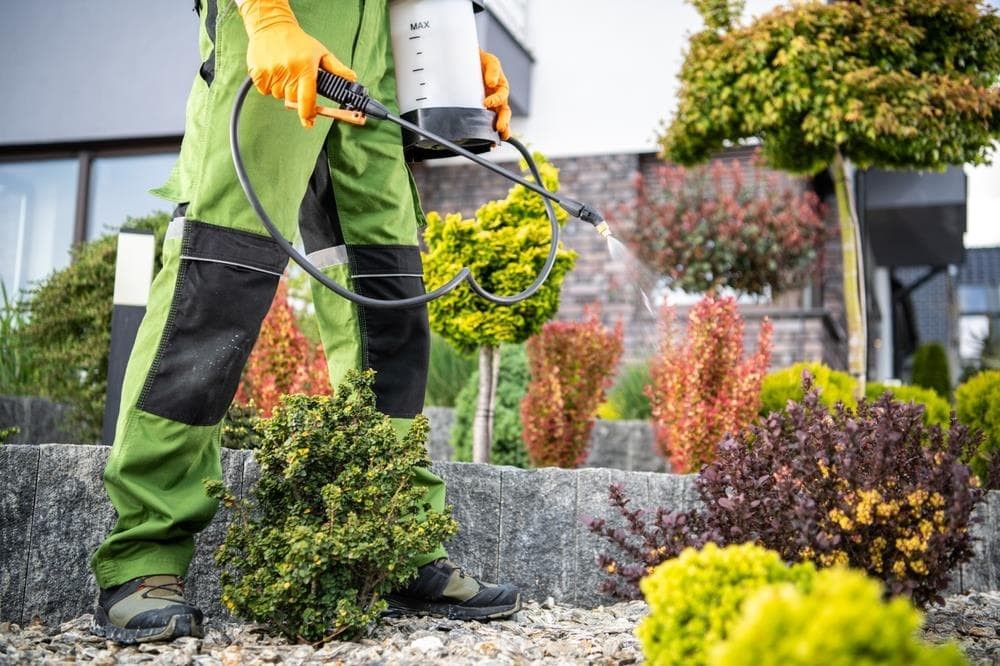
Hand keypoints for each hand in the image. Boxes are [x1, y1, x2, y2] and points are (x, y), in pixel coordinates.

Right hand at [239, 0, 356, 127]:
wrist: (271, 25)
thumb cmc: (298, 41)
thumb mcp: (321, 53)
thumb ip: (336, 69)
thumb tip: (352, 79)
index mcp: (305, 68)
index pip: (307, 99)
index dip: (308, 114)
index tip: (309, 122)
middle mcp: (288, 71)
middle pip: (292, 100)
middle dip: (296, 95)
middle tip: (296, 80)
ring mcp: (271, 72)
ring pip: (278, 96)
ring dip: (282, 89)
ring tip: (284, 72)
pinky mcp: (257, 72)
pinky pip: (264, 90)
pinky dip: (268, 85)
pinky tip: (273, 71)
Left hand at [479, 49, 510, 139]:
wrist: (468, 62)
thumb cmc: (482, 62)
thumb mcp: (489, 61)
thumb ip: (492, 70)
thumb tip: (492, 83)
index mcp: (501, 89)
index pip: (501, 97)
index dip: (496, 100)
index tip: (487, 102)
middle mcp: (498, 100)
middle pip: (504, 113)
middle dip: (503, 122)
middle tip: (501, 128)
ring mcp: (490, 108)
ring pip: (498, 122)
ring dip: (499, 132)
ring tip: (496, 141)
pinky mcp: (481, 113)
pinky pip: (486, 125)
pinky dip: (488, 134)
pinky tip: (487, 143)